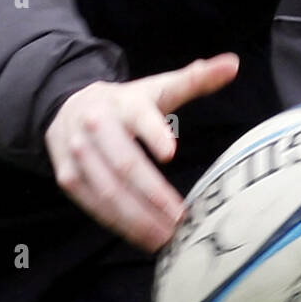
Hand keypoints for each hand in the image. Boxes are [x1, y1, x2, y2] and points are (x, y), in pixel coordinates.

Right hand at [44, 53, 239, 251]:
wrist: (67, 106)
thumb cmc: (126, 103)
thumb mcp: (158, 88)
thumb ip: (196, 80)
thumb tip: (233, 64)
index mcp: (124, 103)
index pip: (140, 117)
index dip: (154, 134)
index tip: (170, 152)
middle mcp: (96, 125)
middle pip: (124, 163)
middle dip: (152, 194)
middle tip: (180, 218)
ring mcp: (78, 152)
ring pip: (107, 189)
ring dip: (136, 217)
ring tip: (165, 236)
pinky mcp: (67, 177)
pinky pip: (93, 205)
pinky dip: (118, 224)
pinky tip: (142, 237)